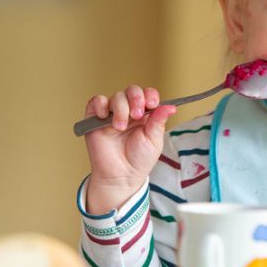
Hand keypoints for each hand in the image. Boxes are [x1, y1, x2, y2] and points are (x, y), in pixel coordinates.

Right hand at [83, 85, 176, 213]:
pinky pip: (96, 102)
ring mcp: (112, 114)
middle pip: (132, 91)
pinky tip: (105, 118)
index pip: (147, 94)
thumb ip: (159, 121)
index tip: (152, 104)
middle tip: (136, 115)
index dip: (149, 95)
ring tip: (121, 127)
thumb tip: (171, 106)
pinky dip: (101, 106)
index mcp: (145, 114)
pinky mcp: (95, 119)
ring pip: (116, 96)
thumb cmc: (139, 160)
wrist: (121, 176)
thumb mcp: (154, 140)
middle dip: (136, 99)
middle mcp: (129, 111)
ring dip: (120, 109)